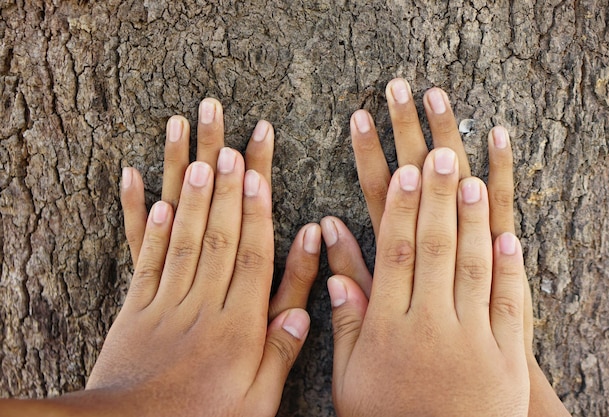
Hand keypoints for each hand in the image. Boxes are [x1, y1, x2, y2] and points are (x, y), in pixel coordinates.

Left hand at [0, 101, 316, 415]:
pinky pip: (143, 257)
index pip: (253, 257)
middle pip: (220, 235)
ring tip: (202, 155)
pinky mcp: (136, 306)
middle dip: (229, 188)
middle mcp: (203, 304)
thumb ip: (280, 351)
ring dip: (193, 193)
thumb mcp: (257, 399)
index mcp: (237, 325)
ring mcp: (166, 301)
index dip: (258, 214)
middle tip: (234, 144)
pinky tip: (150, 192)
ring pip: (183, 238)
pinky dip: (146, 223)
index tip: (260, 176)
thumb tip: (304, 310)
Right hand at [328, 149, 528, 415]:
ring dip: (472, 219)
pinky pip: (509, 302)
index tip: (406, 171)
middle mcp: (430, 324)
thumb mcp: (350, 374)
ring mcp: (472, 338)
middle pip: (434, 247)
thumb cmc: (387, 416)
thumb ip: (345, 314)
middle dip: (438, 196)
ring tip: (471, 179)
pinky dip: (509, 266)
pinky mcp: (505, 356)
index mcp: (388, 326)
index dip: (403, 208)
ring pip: (471, 266)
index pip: (396, 252)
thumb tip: (331, 260)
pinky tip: (508, 235)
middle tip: (440, 154)